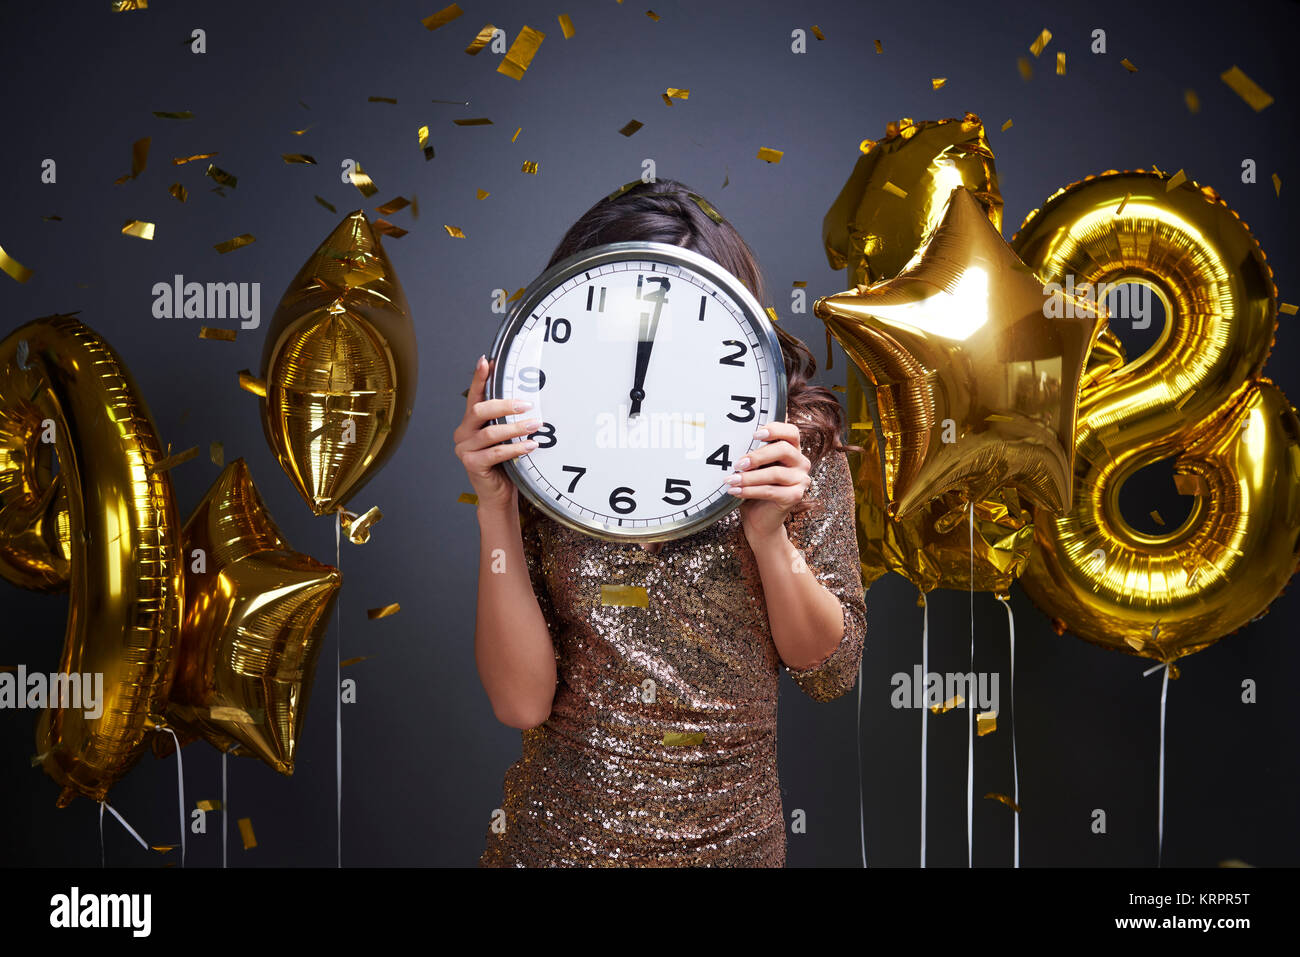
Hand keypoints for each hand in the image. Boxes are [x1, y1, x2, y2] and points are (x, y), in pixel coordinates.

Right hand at [453, 355, 540, 513]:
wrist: (498, 496)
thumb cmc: (504, 465)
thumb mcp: (506, 439)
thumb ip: (507, 421)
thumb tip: (529, 400)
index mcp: (470, 423)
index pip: (474, 395)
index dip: (479, 378)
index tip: (486, 361)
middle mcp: (463, 433)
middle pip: (480, 410)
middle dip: (505, 404)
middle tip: (527, 404)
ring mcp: (465, 449)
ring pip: (491, 432)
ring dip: (516, 428)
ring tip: (535, 426)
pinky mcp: (471, 464)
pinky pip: (496, 452)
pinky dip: (515, 448)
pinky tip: (531, 445)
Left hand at [725, 420, 811, 543]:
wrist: (759, 518)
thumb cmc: (755, 488)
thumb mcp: (754, 467)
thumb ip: (752, 454)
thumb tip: (730, 442)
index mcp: (792, 450)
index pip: (791, 432)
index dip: (775, 429)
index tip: (755, 435)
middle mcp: (801, 463)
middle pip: (783, 449)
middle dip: (758, 456)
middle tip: (738, 464)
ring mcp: (801, 480)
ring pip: (775, 473)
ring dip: (749, 477)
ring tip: (731, 480)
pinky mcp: (796, 496)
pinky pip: (771, 491)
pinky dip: (750, 491)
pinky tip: (735, 491)